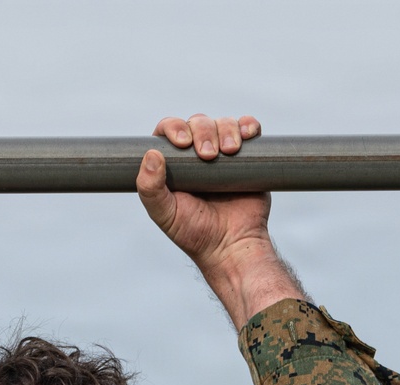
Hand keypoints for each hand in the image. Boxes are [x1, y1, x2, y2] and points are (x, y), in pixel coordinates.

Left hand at [137, 114, 267, 274]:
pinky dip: (249, 126)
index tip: (183, 143)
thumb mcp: (165, 214)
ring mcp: (224, 155)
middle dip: (203, 131)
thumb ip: (150, 189)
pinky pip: (249, 130)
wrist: (232, 246)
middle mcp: (198, 155)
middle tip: (209, 156)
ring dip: (227, 129)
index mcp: (175, 164)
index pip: (169, 132)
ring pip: (224, 123)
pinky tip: (248, 134)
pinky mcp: (248, 158)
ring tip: (230, 151)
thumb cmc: (195, 234)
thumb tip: (151, 154)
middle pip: (198, 123)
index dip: (174, 128)